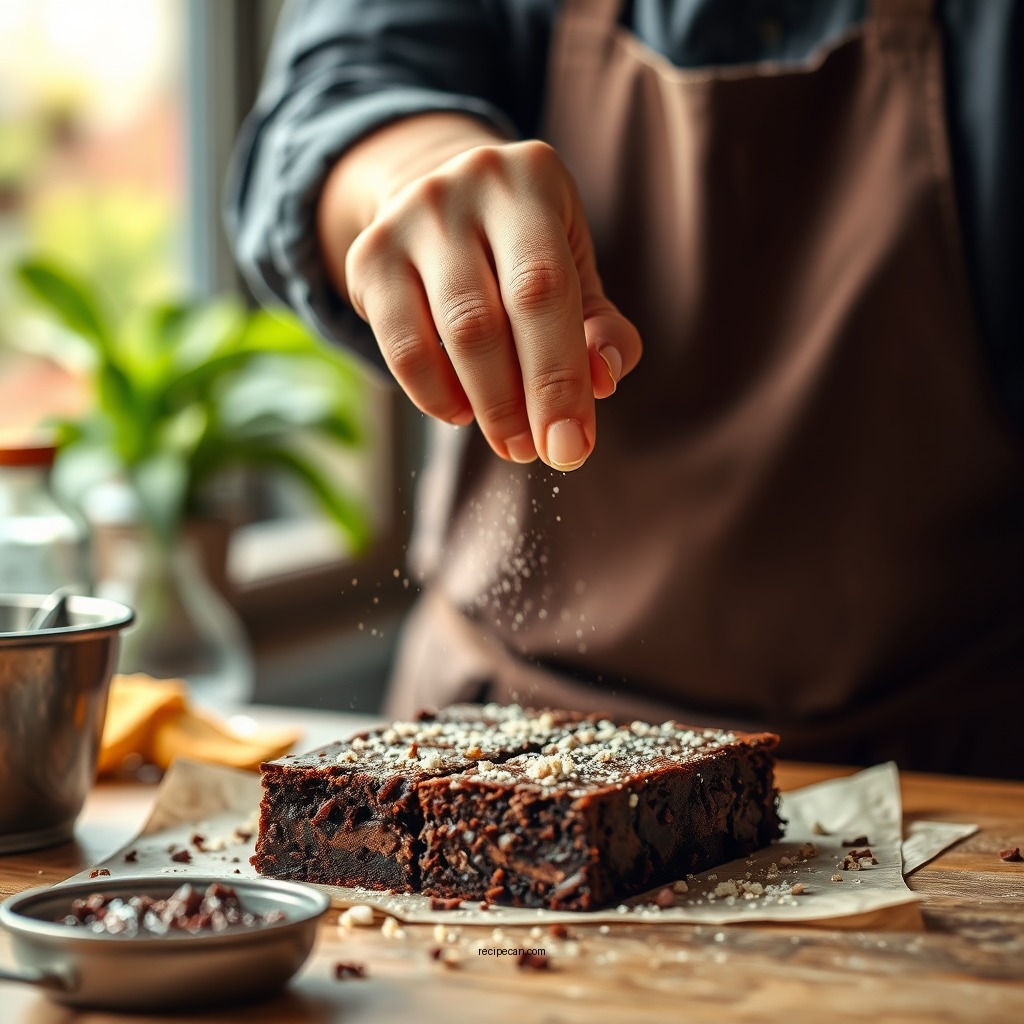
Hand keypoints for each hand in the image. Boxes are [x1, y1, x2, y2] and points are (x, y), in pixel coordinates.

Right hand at [319, 115, 640, 470]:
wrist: (441, 202)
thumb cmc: (524, 251)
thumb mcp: (574, 274)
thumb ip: (601, 329)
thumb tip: (604, 380)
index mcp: (532, 180)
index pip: (547, 292)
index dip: (560, 378)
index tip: (571, 447)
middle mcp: (467, 186)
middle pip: (492, 317)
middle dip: (521, 402)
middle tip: (537, 452)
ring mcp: (410, 217)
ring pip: (449, 335)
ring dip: (485, 405)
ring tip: (511, 440)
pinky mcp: (368, 256)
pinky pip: (401, 347)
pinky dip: (434, 395)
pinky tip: (461, 412)